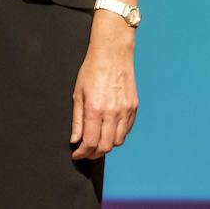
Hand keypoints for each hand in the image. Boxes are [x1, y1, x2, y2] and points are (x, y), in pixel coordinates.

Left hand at [70, 12, 138, 159]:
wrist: (112, 55)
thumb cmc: (91, 70)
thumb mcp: (77, 93)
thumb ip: (77, 119)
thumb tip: (75, 140)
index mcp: (94, 109)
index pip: (90, 142)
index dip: (83, 153)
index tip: (77, 154)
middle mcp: (112, 113)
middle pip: (105, 146)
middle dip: (93, 154)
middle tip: (85, 153)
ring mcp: (125, 111)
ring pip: (118, 141)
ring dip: (106, 146)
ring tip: (96, 143)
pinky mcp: (134, 108)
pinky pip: (127, 130)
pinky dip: (117, 136)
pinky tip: (109, 132)